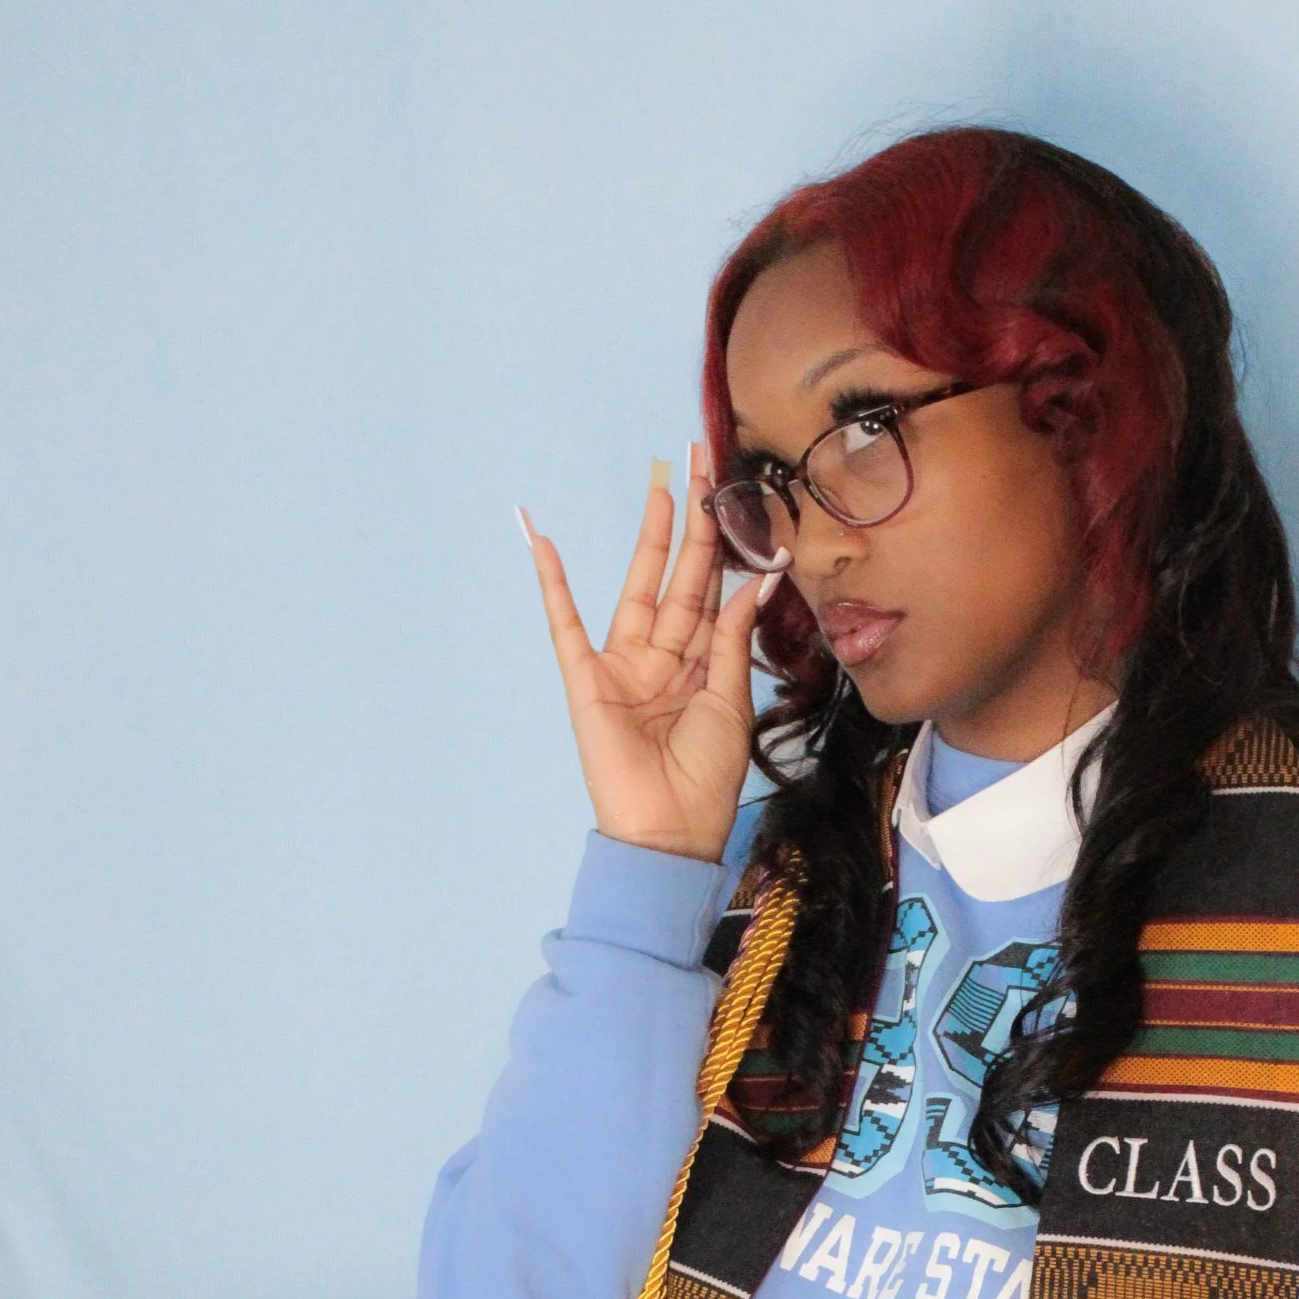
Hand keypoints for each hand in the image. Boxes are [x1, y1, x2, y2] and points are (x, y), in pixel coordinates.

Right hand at [521, 452, 774, 864]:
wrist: (670, 830)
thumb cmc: (705, 778)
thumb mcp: (730, 701)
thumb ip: (733, 640)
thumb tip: (755, 581)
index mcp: (703, 666)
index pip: (713, 594)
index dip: (724, 546)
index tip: (733, 497)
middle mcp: (664, 658)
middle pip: (679, 580)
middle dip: (692, 525)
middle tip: (702, 468)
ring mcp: (624, 666)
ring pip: (637, 590)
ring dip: (648, 541)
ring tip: (658, 489)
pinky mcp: (587, 680)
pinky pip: (566, 625)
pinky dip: (554, 586)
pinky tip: (543, 544)